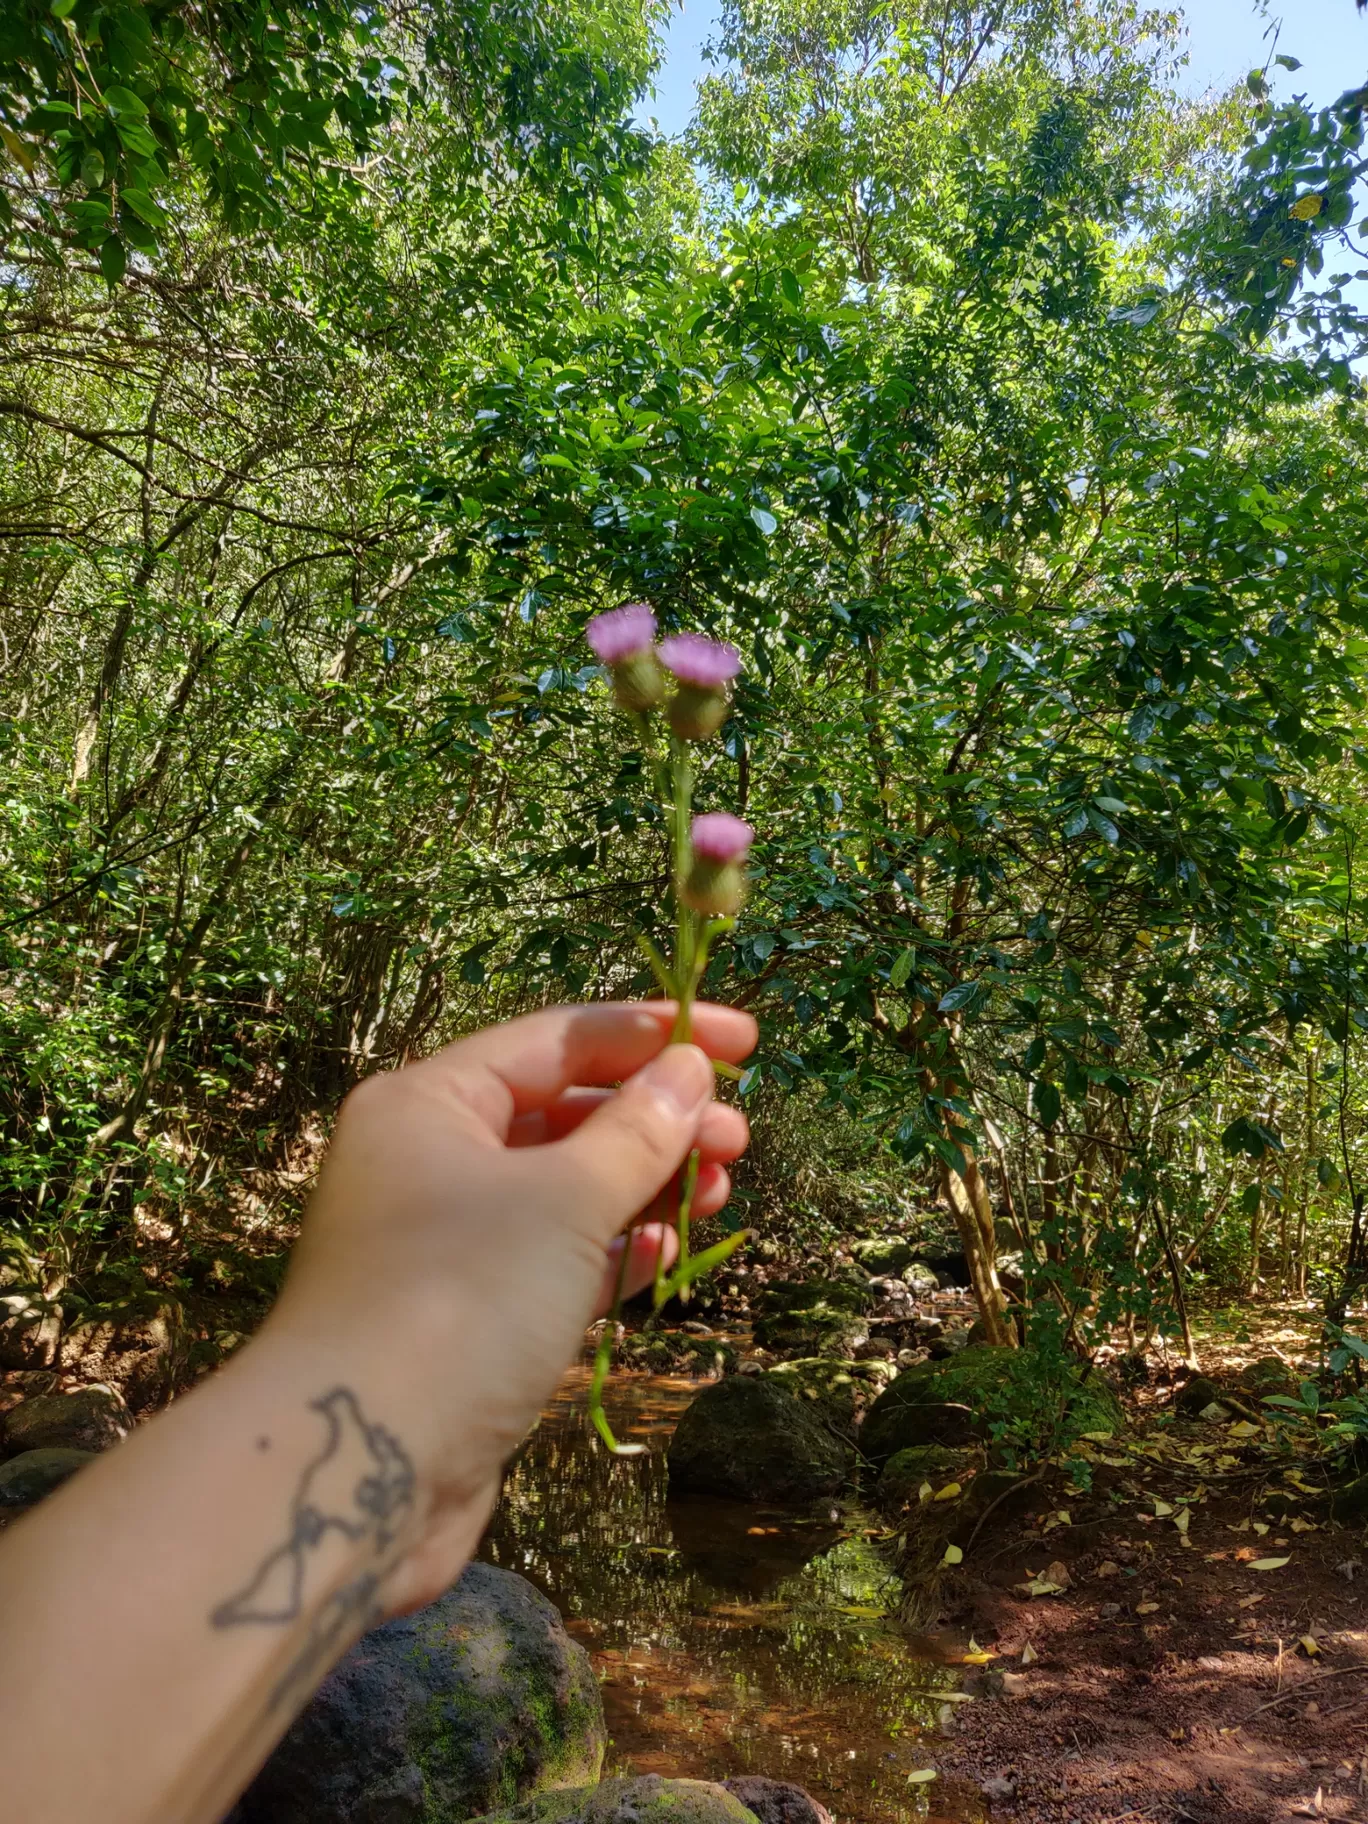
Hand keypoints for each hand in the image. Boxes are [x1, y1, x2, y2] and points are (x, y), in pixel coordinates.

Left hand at [268, 1000, 755, 1608]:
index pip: (556, 1040)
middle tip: (738, 1139)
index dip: (652, 1033)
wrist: (361, 1465)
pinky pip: (554, 1260)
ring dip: (643, 1184)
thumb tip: (687, 1070)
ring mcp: (446, 1244)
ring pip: (564, 1190)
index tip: (744, 1041)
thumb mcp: (562, 1199)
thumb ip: (635, 1131)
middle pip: (562, 1112)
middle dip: (655, 1117)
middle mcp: (428, 1161)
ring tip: (718, 1193)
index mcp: (429, 1102)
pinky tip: (662, 1250)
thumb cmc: (461, 1298)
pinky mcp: (468, 1319)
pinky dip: (610, 1251)